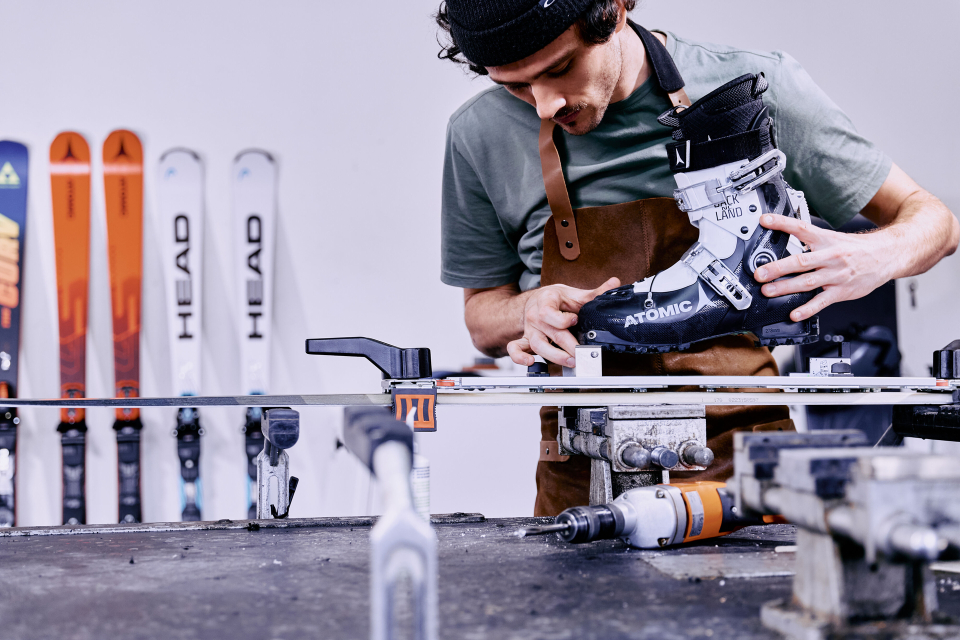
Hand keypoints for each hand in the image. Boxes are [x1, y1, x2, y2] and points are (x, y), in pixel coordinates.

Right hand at [506, 277, 619, 367]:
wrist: (536, 301)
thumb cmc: (554, 298)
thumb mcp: (573, 294)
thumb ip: (594, 293)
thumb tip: (614, 283)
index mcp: (546, 301)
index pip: (549, 313)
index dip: (563, 319)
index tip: (575, 319)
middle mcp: (535, 316)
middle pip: (551, 333)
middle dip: (568, 346)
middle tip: (582, 353)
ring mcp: (530, 329)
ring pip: (538, 345)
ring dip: (555, 356)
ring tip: (571, 362)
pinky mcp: (526, 340)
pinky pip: (515, 349)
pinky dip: (519, 357)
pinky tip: (530, 362)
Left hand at [753, 214, 890, 321]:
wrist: (887, 255)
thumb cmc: (856, 248)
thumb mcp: (834, 238)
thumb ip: (810, 241)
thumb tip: (786, 236)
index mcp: (826, 240)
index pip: (801, 228)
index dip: (782, 224)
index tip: (764, 221)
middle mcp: (830, 257)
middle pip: (801, 261)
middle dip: (778, 268)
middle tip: (760, 273)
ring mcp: (835, 275)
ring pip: (808, 282)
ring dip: (786, 288)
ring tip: (768, 291)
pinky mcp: (841, 291)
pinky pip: (822, 302)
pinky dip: (807, 309)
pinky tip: (794, 313)